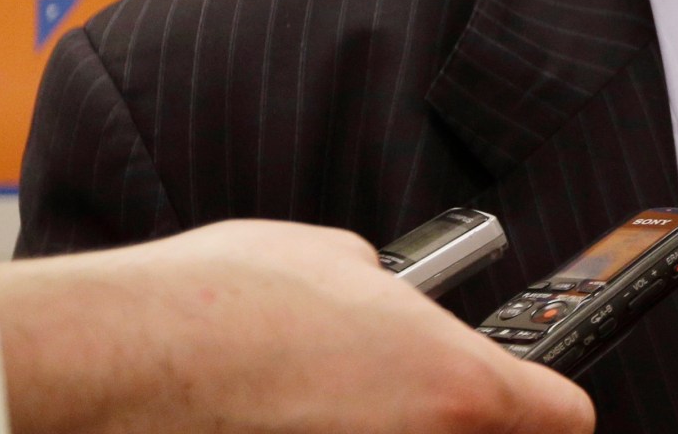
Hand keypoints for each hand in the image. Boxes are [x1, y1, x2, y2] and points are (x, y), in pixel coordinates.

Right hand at [0, 219, 594, 433]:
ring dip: (380, 432)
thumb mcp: (338, 259)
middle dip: (449, 421)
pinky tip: (274, 418)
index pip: (562, 418)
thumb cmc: (215, 306)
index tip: (530, 395)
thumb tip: (392, 299)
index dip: (544, 401)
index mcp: (457, 387)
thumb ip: (391, 292)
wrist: (115, 361)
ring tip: (318, 403)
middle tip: (396, 395)